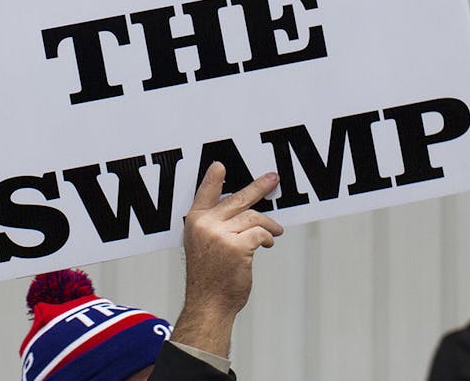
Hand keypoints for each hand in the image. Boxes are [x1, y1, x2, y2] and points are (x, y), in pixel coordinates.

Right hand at [170, 162, 283, 357]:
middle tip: (273, 179)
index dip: (213, 179)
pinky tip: (268, 243)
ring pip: (254, 217)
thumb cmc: (210, 277)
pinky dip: (267, 237)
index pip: (204, 194)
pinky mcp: (237, 246)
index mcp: (195, 223)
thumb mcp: (203, 246)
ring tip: (275, 232)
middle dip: (259, 187)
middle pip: (237, 199)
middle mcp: (206, 225)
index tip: (220, 165)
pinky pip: (260, 233)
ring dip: (268, 225)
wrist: (209, 304)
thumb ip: (216, 226)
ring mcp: (221, 235)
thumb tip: (244, 210)